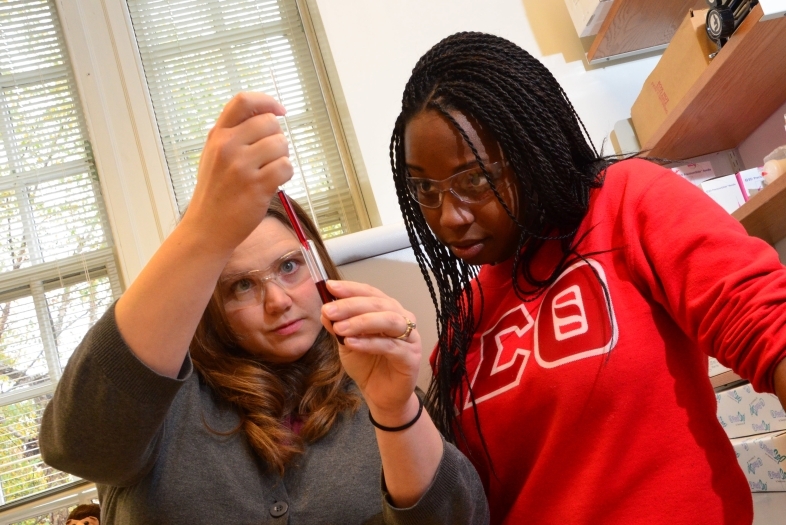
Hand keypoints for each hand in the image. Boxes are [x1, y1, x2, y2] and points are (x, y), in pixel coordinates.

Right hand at [184, 92, 292, 251]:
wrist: (206, 228)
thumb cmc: (214, 193)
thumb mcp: (214, 155)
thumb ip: (234, 134)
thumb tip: (266, 114)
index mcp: (218, 135)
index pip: (244, 101)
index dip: (267, 101)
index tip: (279, 110)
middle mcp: (228, 147)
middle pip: (270, 123)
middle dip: (277, 138)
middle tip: (270, 156)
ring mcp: (242, 166)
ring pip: (281, 144)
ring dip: (282, 157)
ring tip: (268, 171)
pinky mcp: (257, 186)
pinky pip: (286, 167)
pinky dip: (285, 175)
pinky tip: (273, 183)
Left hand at [320, 280, 420, 424]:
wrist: (381, 396)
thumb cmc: (368, 366)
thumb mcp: (347, 342)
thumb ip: (338, 326)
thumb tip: (325, 309)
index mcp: (388, 310)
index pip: (371, 293)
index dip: (351, 288)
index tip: (330, 286)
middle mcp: (402, 319)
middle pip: (379, 304)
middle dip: (352, 305)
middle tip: (329, 310)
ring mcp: (410, 337)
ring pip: (389, 321)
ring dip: (362, 321)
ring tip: (339, 328)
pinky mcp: (411, 357)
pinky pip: (390, 346)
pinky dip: (369, 342)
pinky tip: (351, 343)